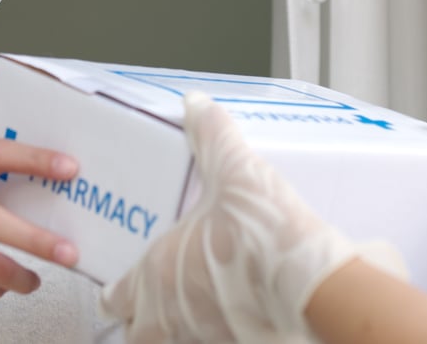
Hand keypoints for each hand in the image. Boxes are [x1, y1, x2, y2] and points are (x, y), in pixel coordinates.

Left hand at [102, 92, 406, 342]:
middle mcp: (166, 320)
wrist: (312, 286)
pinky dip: (215, 336)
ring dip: (181, 331)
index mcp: (154, 276)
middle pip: (136, 334)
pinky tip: (239, 320)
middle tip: (168, 300)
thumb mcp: (235, 172)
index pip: (113, 298)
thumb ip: (211, 137)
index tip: (132, 281)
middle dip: (146, 320)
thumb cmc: (266, 237)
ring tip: (208, 309)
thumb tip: (197, 106)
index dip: (121, 289)